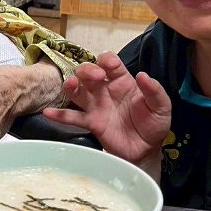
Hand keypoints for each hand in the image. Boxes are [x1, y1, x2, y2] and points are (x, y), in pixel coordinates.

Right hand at [42, 51, 170, 163]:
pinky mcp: (91, 123)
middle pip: (88, 72)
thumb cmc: (154, 124)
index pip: (109, 62)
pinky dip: (59, 115)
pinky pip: (72, 118)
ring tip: (70, 85)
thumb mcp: (162, 106)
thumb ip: (154, 91)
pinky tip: (48, 113)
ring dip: (71, 85)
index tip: (110, 65)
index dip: (107, 60)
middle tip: (96, 77)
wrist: (147, 150)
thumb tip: (143, 75)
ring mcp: (96, 106)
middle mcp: (105, 90)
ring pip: (77, 91)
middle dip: (88, 70)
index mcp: (122, 81)